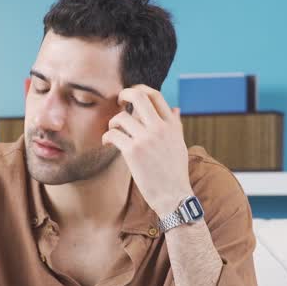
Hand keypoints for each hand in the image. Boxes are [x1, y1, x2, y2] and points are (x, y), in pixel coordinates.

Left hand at [102, 85, 193, 217]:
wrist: (173, 196)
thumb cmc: (175, 172)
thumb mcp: (179, 144)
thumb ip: (176, 125)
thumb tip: (176, 109)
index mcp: (171, 125)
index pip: (155, 95)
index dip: (140, 90)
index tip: (131, 95)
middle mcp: (159, 128)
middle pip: (139, 97)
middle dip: (124, 94)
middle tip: (118, 102)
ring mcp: (146, 139)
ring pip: (121, 117)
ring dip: (113, 122)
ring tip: (113, 131)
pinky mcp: (133, 152)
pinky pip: (113, 135)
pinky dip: (107, 136)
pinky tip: (107, 142)